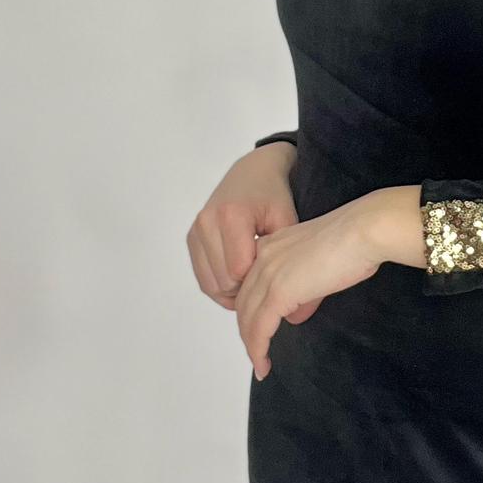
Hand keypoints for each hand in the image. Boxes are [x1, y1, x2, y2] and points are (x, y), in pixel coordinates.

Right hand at [186, 144, 299, 312]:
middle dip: (247, 288)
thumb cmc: (275, 196)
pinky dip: (221, 285)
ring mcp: (196, 231)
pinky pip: (203, 278)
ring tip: (255, 277)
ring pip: (211, 285)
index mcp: (231, 215)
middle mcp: (207, 222)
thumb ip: (286, 260)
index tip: (276, 274)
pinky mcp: (191, 239)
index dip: (260, 281)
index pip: (239, 272)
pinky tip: (241, 277)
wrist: (254, 172)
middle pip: (224, 282)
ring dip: (233, 290)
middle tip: (268, 277)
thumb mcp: (288, 222)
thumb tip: (291, 310)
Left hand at [236, 185, 423, 378]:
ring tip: (261, 365)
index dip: (252, 310)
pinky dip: (258, 350)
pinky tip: (264, 365)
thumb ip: (303, 289)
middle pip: (244, 303)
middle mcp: (263, 257)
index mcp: (272, 245)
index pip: (251, 284)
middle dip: (249, 331)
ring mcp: (268, 274)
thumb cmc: (356, 241)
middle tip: (258, 353)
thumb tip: (294, 315)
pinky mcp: (279, 292)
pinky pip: (259, 329)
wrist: (365, 231)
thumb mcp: (321, 265)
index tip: (260, 330)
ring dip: (252, 345)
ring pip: (248, 319)